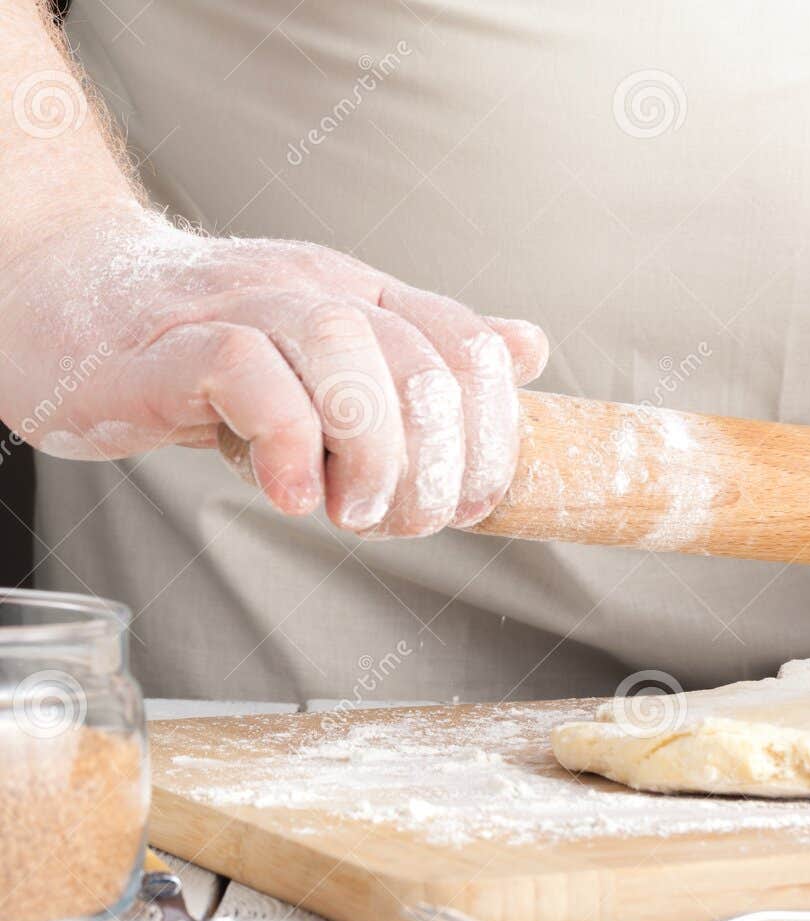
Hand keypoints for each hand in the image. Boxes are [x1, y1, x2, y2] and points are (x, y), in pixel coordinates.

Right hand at [0, 206, 547, 535]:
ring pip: (345, 353)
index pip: (469, 347)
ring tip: (351, 514)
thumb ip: (425, 354)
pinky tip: (292, 494)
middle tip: (404, 522)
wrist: (64, 307)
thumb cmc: (205, 349)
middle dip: (434, 468)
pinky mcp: (169, 347)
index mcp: (364, 296)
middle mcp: (314, 291)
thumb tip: (527, 347)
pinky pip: (247, 370)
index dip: (492, 434)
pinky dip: (287, 443)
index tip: (473, 501)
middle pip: (421, 365)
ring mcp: (240, 308)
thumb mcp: (333, 352)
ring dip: (370, 456)